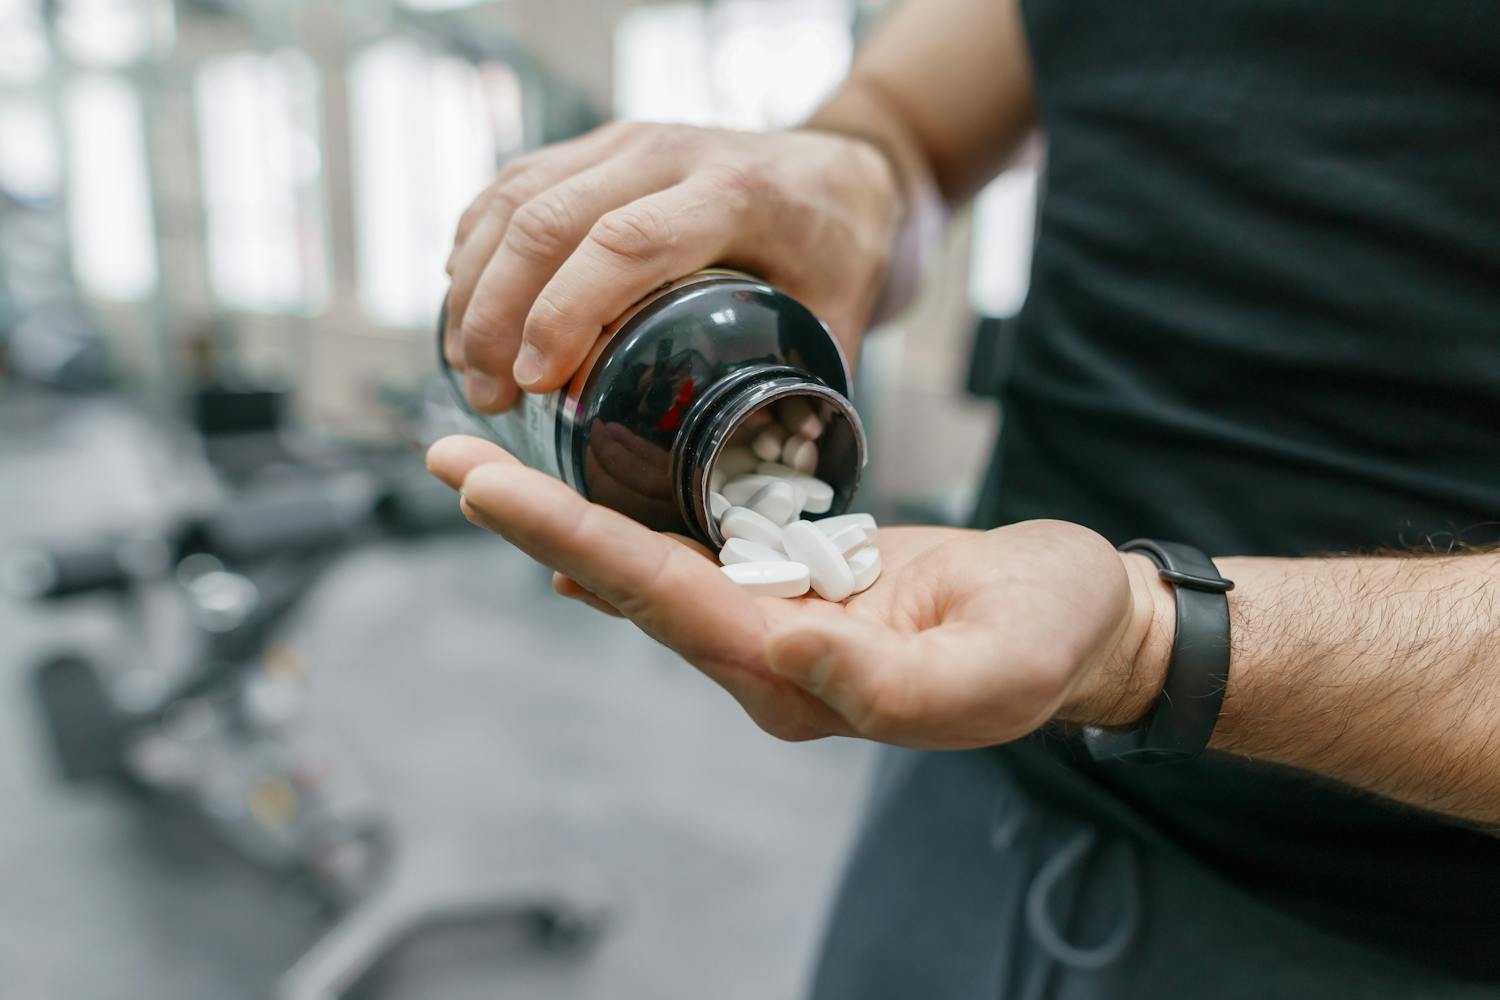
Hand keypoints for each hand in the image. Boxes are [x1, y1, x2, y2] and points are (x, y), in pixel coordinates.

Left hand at [427, 436, 1171, 745]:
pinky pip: (694, 558)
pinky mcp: (796, 588)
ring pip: (650, 567)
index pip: (663, 601)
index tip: (493, 489)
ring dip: (566, 517)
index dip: (572, 540)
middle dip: (537, 520)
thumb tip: (781, 650)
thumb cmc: (1049, 640)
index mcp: (801, 679)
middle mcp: (767, 659)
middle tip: (449, 459)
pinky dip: (627, 529)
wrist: (1083, 627)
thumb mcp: (991, 667)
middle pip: (629, 582)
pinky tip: (577, 515)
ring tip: (487, 469)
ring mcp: (777, 625)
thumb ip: (886, 680)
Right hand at [443, 122, 900, 413]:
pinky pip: (513, 185)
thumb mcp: (842, 321)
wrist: (844, 168)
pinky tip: (465, 306)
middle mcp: (670, 153)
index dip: (565, 312)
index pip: (626, 243)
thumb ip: (803, 397)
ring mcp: (626, 141)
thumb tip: (760, 490)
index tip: (532, 383)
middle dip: (498, 311)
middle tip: (486, 395)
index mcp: (735, 193)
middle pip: (550, 217)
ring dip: (475, 284)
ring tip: (468, 367)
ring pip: (516, 197)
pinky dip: (477, 246)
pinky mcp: (599, 146)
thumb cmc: (840, 252)